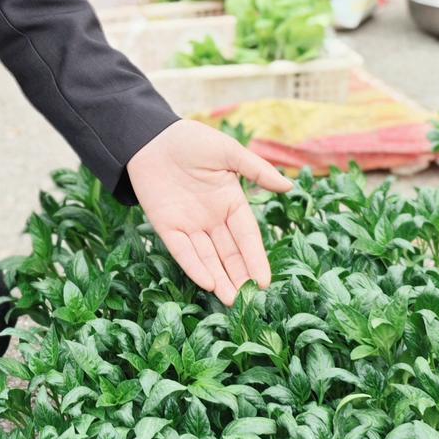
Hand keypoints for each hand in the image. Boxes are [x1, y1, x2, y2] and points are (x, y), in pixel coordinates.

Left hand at [126, 120, 290, 305]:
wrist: (149, 136)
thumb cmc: (191, 140)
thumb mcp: (228, 152)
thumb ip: (256, 170)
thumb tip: (289, 185)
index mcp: (230, 202)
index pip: (247, 236)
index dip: (256, 258)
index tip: (266, 281)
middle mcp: (211, 218)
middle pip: (229, 253)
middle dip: (239, 276)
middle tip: (250, 302)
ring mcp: (189, 225)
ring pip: (207, 258)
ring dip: (219, 279)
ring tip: (231, 300)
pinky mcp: (165, 226)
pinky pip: (182, 251)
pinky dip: (193, 266)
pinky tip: (206, 282)